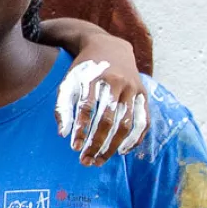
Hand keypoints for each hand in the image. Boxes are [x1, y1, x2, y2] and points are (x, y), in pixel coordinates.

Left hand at [55, 35, 149, 165]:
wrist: (109, 47)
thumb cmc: (84, 70)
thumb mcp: (69, 82)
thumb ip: (63, 106)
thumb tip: (63, 135)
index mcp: (94, 77)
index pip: (87, 108)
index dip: (81, 129)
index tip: (74, 148)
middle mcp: (116, 82)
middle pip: (108, 119)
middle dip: (96, 143)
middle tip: (85, 161)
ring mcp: (132, 88)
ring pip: (126, 123)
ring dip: (113, 146)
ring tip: (100, 160)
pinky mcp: (143, 94)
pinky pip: (143, 121)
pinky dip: (135, 139)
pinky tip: (122, 152)